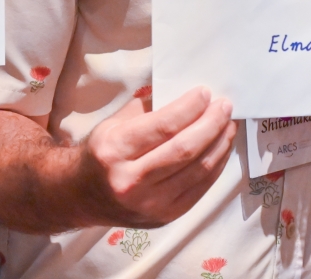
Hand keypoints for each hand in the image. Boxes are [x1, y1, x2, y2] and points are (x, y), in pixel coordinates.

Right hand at [75, 87, 235, 228]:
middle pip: (184, 150)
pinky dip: (216, 166)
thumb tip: (187, 96)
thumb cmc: (101, 152)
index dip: (189, 108)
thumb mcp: (114, 123)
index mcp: (114, 151)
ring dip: (220, 144)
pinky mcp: (165, 217)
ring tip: (229, 125)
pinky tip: (221, 148)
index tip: (205, 93)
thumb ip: (148, 109)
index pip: (163, 126)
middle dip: (211, 124)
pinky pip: (200, 189)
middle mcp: (131, 181)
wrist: (82, 196)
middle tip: (225, 106)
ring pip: (198, 171)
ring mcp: (150, 204)